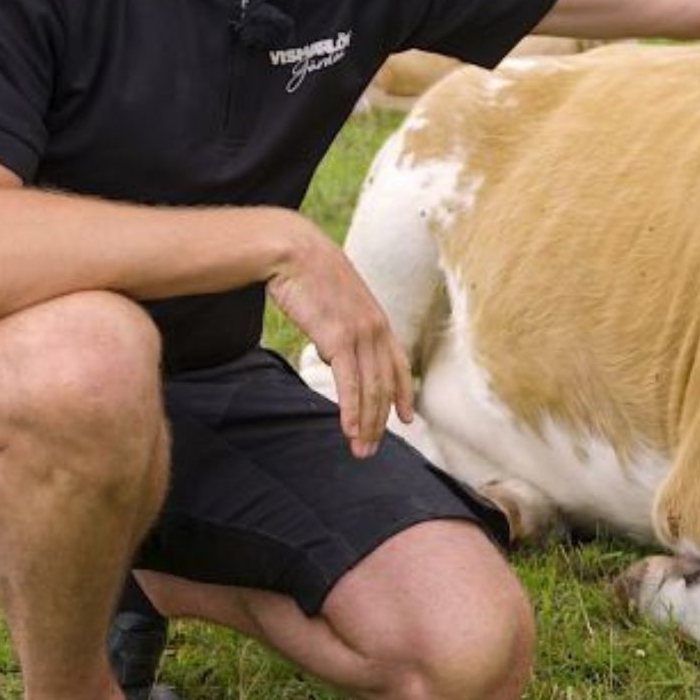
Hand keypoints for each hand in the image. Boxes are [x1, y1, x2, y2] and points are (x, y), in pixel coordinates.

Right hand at [267, 216, 413, 458]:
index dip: (402, 393)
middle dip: (381, 421)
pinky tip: (349, 429)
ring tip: (360, 449)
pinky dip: (351, 410)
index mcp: (377, 318)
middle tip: (372, 449)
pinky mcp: (337, 338)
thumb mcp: (336, 299)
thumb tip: (333, 352)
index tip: (406, 418)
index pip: (397, 363)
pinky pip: (349, 384)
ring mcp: (359, 333)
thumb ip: (342, 326)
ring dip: (366, 424)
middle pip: (384, 385)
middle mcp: (375, 327)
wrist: (293, 251)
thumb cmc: (307, 272)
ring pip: (370, 389)